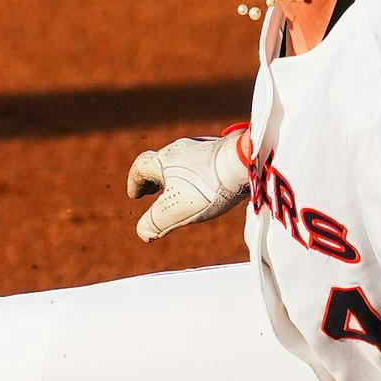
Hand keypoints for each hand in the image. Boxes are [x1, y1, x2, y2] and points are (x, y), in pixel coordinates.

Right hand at [126, 128, 250, 242]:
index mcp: (164, 160)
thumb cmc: (207, 186)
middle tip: (153, 192)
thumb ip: (155, 223)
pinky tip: (208, 184)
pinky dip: (197, 174)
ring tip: (181, 190)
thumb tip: (144, 233)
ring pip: (183, 161)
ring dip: (177, 176)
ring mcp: (204, 147)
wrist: (246, 163)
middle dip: (155, 179)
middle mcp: (182, 148)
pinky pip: (204, 162)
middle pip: (161, 162)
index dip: (135, 182)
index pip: (140, 167)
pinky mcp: (225, 150)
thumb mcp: (175, 211)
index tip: (135, 195)